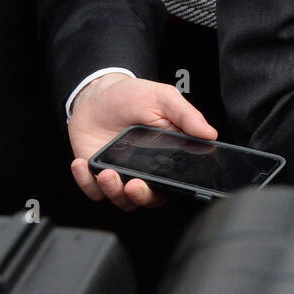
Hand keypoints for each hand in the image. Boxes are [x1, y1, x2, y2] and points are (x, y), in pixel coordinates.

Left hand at [68, 73, 216, 209]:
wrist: (97, 93)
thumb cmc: (132, 96)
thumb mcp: (163, 98)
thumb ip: (186, 116)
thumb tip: (210, 134)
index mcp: (166, 157)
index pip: (173, 183)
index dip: (170, 189)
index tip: (163, 183)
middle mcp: (143, 170)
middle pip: (146, 198)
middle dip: (140, 197)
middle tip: (134, 185)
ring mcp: (119, 173)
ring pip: (118, 200)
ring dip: (112, 191)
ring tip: (106, 172)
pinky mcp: (95, 173)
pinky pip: (91, 189)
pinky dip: (84, 182)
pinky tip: (82, 164)